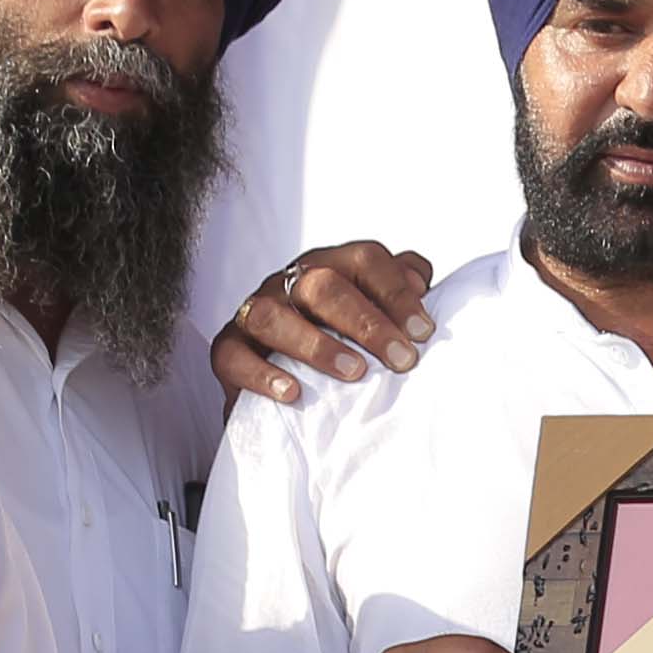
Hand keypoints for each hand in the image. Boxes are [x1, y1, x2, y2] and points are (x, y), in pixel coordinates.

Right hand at [209, 240, 435, 399]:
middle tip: (401, 360)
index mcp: (330, 266)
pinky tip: (292, 393)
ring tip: (353, 373)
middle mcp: (289, 282)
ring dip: (316, 344)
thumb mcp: (374, 313)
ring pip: (273, 315)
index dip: (397, 292)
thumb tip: (420, 282)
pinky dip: (262, 375)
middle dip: (366, 322)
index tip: (423, 333)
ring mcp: (254, 311)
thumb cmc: (342, 340)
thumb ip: (399, 288)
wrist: (284, 383)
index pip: (365, 260)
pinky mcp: (228, 348)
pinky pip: (234, 355)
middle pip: (322, 284)